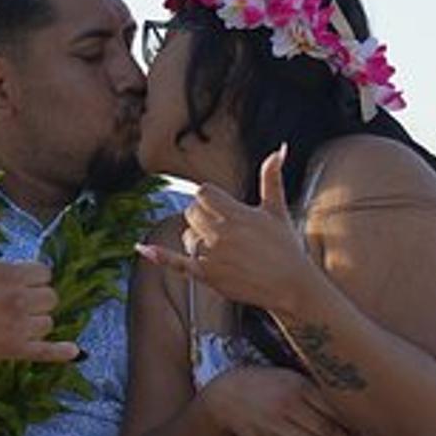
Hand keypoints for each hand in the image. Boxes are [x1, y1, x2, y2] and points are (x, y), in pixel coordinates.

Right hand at [0, 196, 79, 364]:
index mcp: (10, 274)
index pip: (44, 273)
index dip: (31, 275)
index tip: (15, 280)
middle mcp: (17, 301)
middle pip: (50, 297)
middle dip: (35, 297)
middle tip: (12, 299)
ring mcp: (15, 328)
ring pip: (47, 322)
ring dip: (35, 320)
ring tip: (11, 318)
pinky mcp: (10, 351)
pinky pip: (44, 352)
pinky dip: (60, 352)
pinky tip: (73, 351)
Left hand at [136, 147, 318, 314]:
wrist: (292, 286)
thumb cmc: (286, 248)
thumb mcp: (277, 209)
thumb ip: (272, 178)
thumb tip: (279, 149)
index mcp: (237, 213)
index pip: (203, 194)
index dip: (209, 199)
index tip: (222, 208)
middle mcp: (222, 233)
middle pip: (192, 212)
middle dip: (202, 218)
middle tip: (222, 229)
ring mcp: (213, 255)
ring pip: (187, 236)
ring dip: (197, 238)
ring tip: (221, 249)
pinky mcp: (208, 276)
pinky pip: (178, 263)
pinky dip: (160, 257)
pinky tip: (143, 249)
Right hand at [202, 365, 371, 435]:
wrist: (224, 395)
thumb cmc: (267, 385)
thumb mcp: (291, 379)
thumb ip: (318, 391)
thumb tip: (354, 407)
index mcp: (300, 386)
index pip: (334, 408)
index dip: (357, 424)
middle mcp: (289, 405)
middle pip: (327, 429)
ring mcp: (276, 424)